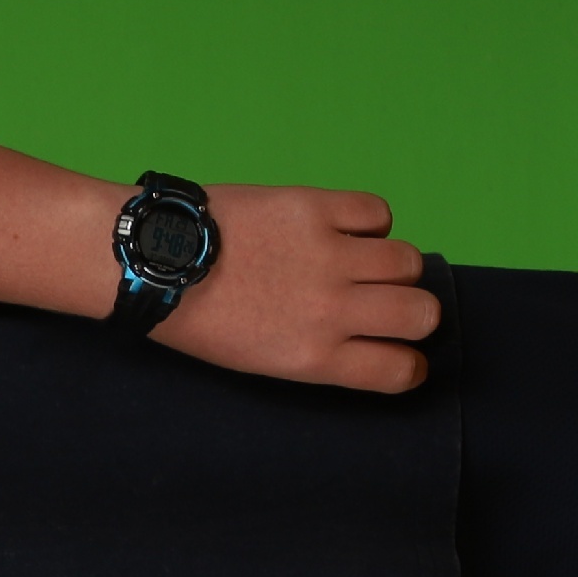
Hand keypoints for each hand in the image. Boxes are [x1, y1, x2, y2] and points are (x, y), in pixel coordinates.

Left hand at [143, 187, 438, 394]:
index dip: (408, 362)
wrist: (155, 262)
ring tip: (363, 262)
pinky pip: (378, 212)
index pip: (400, 369)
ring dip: (393, 265)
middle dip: (414, 313)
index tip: (399, 352)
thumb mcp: (258, 361)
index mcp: (312, 358)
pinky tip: (344, 228)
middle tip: (387, 303)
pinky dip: (369, 221)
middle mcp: (329, 310)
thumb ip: (320, 353)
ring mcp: (326, 255)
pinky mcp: (315, 207)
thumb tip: (369, 337)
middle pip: (422, 313)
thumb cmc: (199, 318)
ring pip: (408, 260)